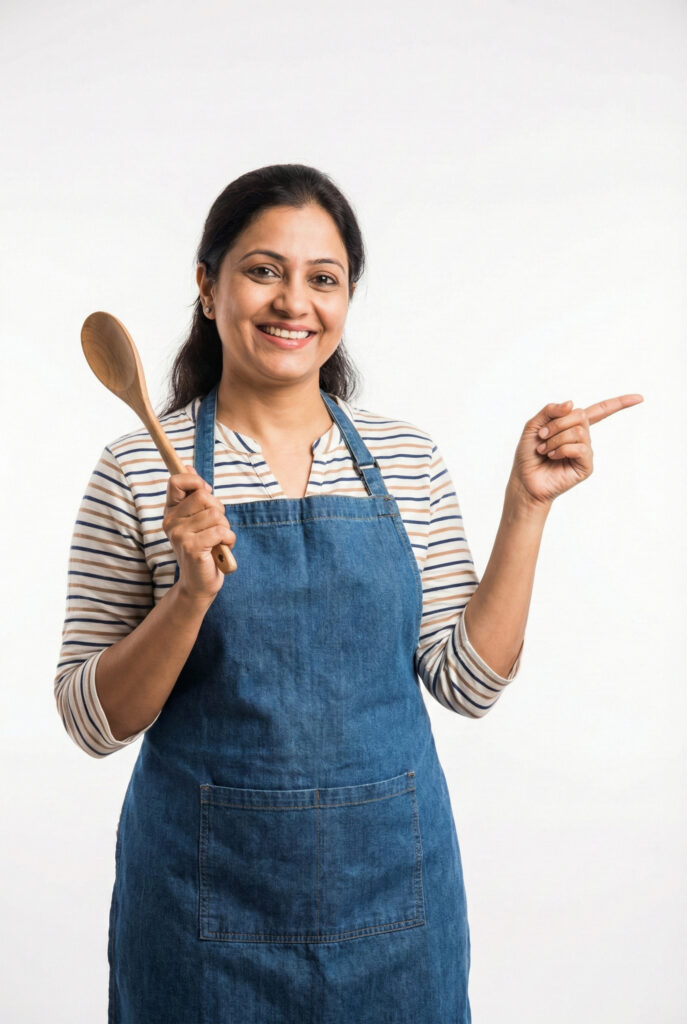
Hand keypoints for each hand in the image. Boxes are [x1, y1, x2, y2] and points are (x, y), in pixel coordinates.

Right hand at [162, 466, 236, 602]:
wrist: (199, 583)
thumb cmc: (203, 549)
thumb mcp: (197, 520)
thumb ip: (193, 495)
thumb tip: (188, 466)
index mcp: (170, 511)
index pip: (177, 481)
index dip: (196, 482)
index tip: (206, 494)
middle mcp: (170, 522)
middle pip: (204, 496)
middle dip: (219, 511)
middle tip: (215, 528)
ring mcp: (179, 535)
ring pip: (217, 514)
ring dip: (225, 528)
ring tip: (217, 541)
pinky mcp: (192, 548)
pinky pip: (221, 531)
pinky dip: (229, 539)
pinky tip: (221, 549)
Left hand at [508, 393, 643, 509]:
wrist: (525, 480)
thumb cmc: (528, 454)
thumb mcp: (534, 426)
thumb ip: (550, 410)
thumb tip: (572, 403)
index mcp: (572, 425)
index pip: (600, 411)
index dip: (619, 403)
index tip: (640, 398)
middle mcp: (582, 437)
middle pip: (581, 415)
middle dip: (557, 423)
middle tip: (542, 436)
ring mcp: (586, 452)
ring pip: (579, 431)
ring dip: (556, 438)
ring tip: (544, 450)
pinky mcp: (586, 466)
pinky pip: (580, 448)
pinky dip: (563, 449)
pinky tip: (553, 456)